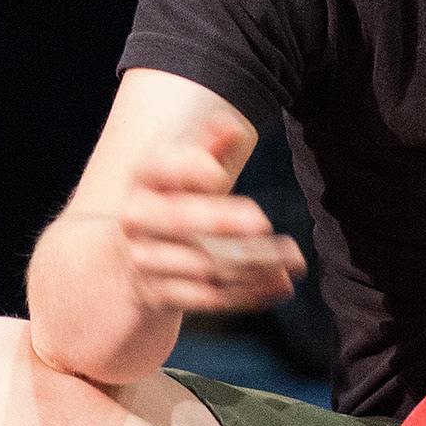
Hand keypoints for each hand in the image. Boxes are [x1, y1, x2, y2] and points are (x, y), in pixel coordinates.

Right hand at [112, 118, 304, 316]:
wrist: (138, 250)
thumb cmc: (176, 198)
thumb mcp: (189, 168)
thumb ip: (211, 146)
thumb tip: (231, 127)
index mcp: (145, 177)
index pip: (160, 167)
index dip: (187, 170)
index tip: (218, 176)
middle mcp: (136, 218)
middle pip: (179, 220)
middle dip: (221, 222)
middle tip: (262, 224)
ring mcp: (143, 259)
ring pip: (200, 264)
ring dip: (249, 264)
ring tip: (290, 259)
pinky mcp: (159, 295)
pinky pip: (206, 297)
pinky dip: (246, 294)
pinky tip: (279, 284)